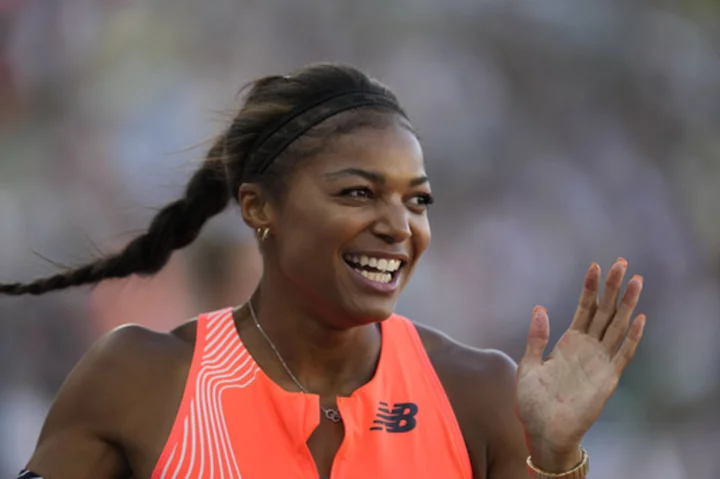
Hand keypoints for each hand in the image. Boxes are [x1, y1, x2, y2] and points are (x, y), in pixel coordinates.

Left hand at [515, 259, 645, 471]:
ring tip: (636, 280)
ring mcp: (599, 361)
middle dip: (613, 287)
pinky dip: (631, 337)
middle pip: (604, 311)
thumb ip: (536, 338)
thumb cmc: (534, 402)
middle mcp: (587, 348)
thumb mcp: (528, 365)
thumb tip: (540, 308)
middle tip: (622, 263)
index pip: (584, 308)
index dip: (590, 288)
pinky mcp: (607, 378)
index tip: (595, 265)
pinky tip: (639, 318)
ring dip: (627, 304)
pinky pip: (622, 354)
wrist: (543, 430)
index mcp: (568, 342)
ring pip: (617, 326)